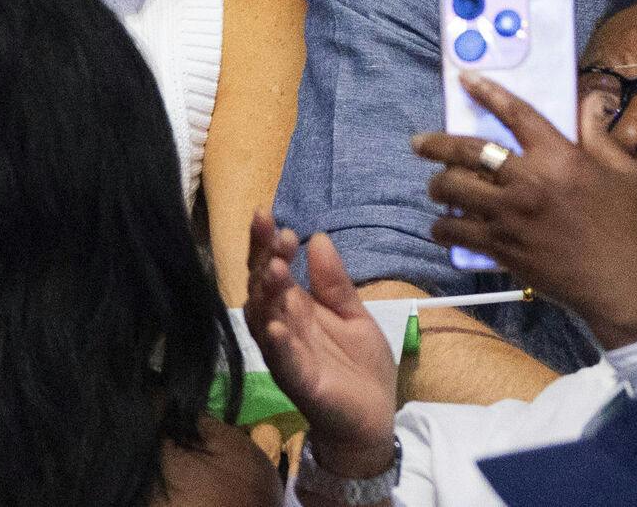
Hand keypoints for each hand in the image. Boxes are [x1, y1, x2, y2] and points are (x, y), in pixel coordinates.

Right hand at [244, 211, 397, 474]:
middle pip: (263, 288)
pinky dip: (278, 346)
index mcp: (295, 308)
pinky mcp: (300, 383)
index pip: (272, 269)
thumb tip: (317, 237)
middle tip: (275, 232)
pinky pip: (284, 363)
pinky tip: (278, 327)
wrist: (373, 420)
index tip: (270, 216)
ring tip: (275, 268)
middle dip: (264, 259)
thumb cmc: (359, 367)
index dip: (267, 244)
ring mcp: (287, 355)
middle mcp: (282, 327)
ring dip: (268, 295)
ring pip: (266, 321)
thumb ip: (334, 282)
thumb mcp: (353, 314)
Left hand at [415, 73, 636, 347]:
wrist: (622, 283)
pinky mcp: (502, 248)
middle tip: (419, 142)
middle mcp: (527, 182)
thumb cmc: (626, 224)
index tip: (464, 79)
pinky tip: (442, 225)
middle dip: (436, 144)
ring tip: (436, 185)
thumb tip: (590, 97)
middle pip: (468, 152)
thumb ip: (597, 132)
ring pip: (455, 191)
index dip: (487, 92)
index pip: (515, 114)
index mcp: (558, 157)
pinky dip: (444, 227)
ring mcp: (510, 216)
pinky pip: (458, 232)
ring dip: (438, 185)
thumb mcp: (621, 171)